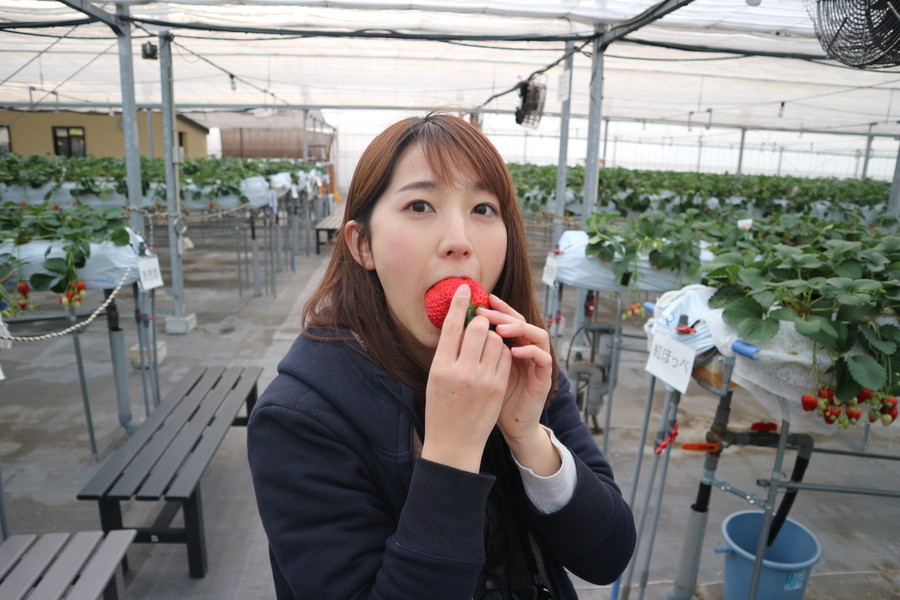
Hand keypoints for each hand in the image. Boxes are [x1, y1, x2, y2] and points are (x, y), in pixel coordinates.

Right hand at [421, 284, 511, 472]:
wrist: (454, 443)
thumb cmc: (441, 409)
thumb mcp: (435, 379)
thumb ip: (447, 353)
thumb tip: (458, 325)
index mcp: (440, 367)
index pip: (451, 326)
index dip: (458, 304)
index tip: (464, 288)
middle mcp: (461, 371)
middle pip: (477, 328)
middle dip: (480, 322)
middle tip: (478, 324)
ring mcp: (482, 379)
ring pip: (496, 340)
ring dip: (493, 337)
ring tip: (485, 348)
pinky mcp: (498, 387)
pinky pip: (505, 357)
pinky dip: (502, 353)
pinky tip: (494, 360)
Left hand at [477, 295, 558, 474]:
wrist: (509, 428)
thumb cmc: (489, 402)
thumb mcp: (477, 373)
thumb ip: (472, 353)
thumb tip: (451, 330)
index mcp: (511, 346)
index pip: (506, 319)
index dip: (495, 308)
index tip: (477, 300)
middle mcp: (527, 350)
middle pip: (521, 321)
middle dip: (503, 314)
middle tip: (484, 311)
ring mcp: (537, 364)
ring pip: (537, 334)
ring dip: (519, 328)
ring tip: (499, 329)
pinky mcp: (544, 379)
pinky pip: (543, 358)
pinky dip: (530, 352)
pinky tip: (513, 351)